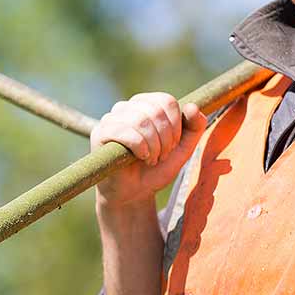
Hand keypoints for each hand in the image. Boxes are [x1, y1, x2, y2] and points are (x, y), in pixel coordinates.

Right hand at [91, 93, 207, 208]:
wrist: (133, 193)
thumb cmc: (155, 169)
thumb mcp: (182, 150)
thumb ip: (194, 128)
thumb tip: (191, 107)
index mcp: (146, 104)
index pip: (166, 101)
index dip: (176, 125)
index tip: (173, 145)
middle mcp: (127, 107)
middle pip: (155, 111)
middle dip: (165, 138)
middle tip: (162, 156)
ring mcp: (112, 118)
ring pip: (141, 121)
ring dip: (153, 146)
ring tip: (151, 159)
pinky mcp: (100, 132)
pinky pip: (125, 131)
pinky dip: (139, 147)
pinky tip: (140, 157)